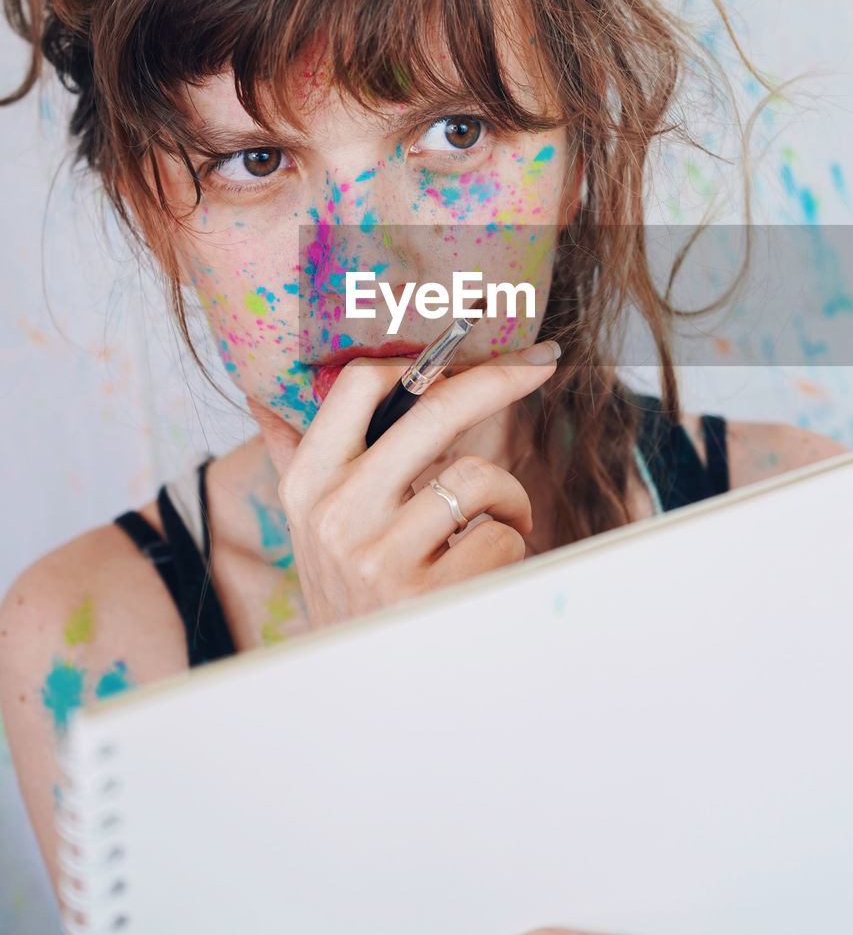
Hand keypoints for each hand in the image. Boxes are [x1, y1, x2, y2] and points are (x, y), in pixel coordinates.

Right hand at [246, 341, 559, 630]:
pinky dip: (512, 545)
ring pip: (481, 478)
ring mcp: (380, 557)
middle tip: (539, 363)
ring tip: (497, 523)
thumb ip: (296, 461)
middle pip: (435, 409)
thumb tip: (264, 397)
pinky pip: (502, 536)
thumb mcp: (308, 530)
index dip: (423, 358)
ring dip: (509, 499)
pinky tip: (486, 567)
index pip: (356, 386)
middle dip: (499, 378)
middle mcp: (336, 514)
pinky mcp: (428, 594)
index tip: (467, 350)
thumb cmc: (350, 594)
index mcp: (307, 484)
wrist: (360, 695)